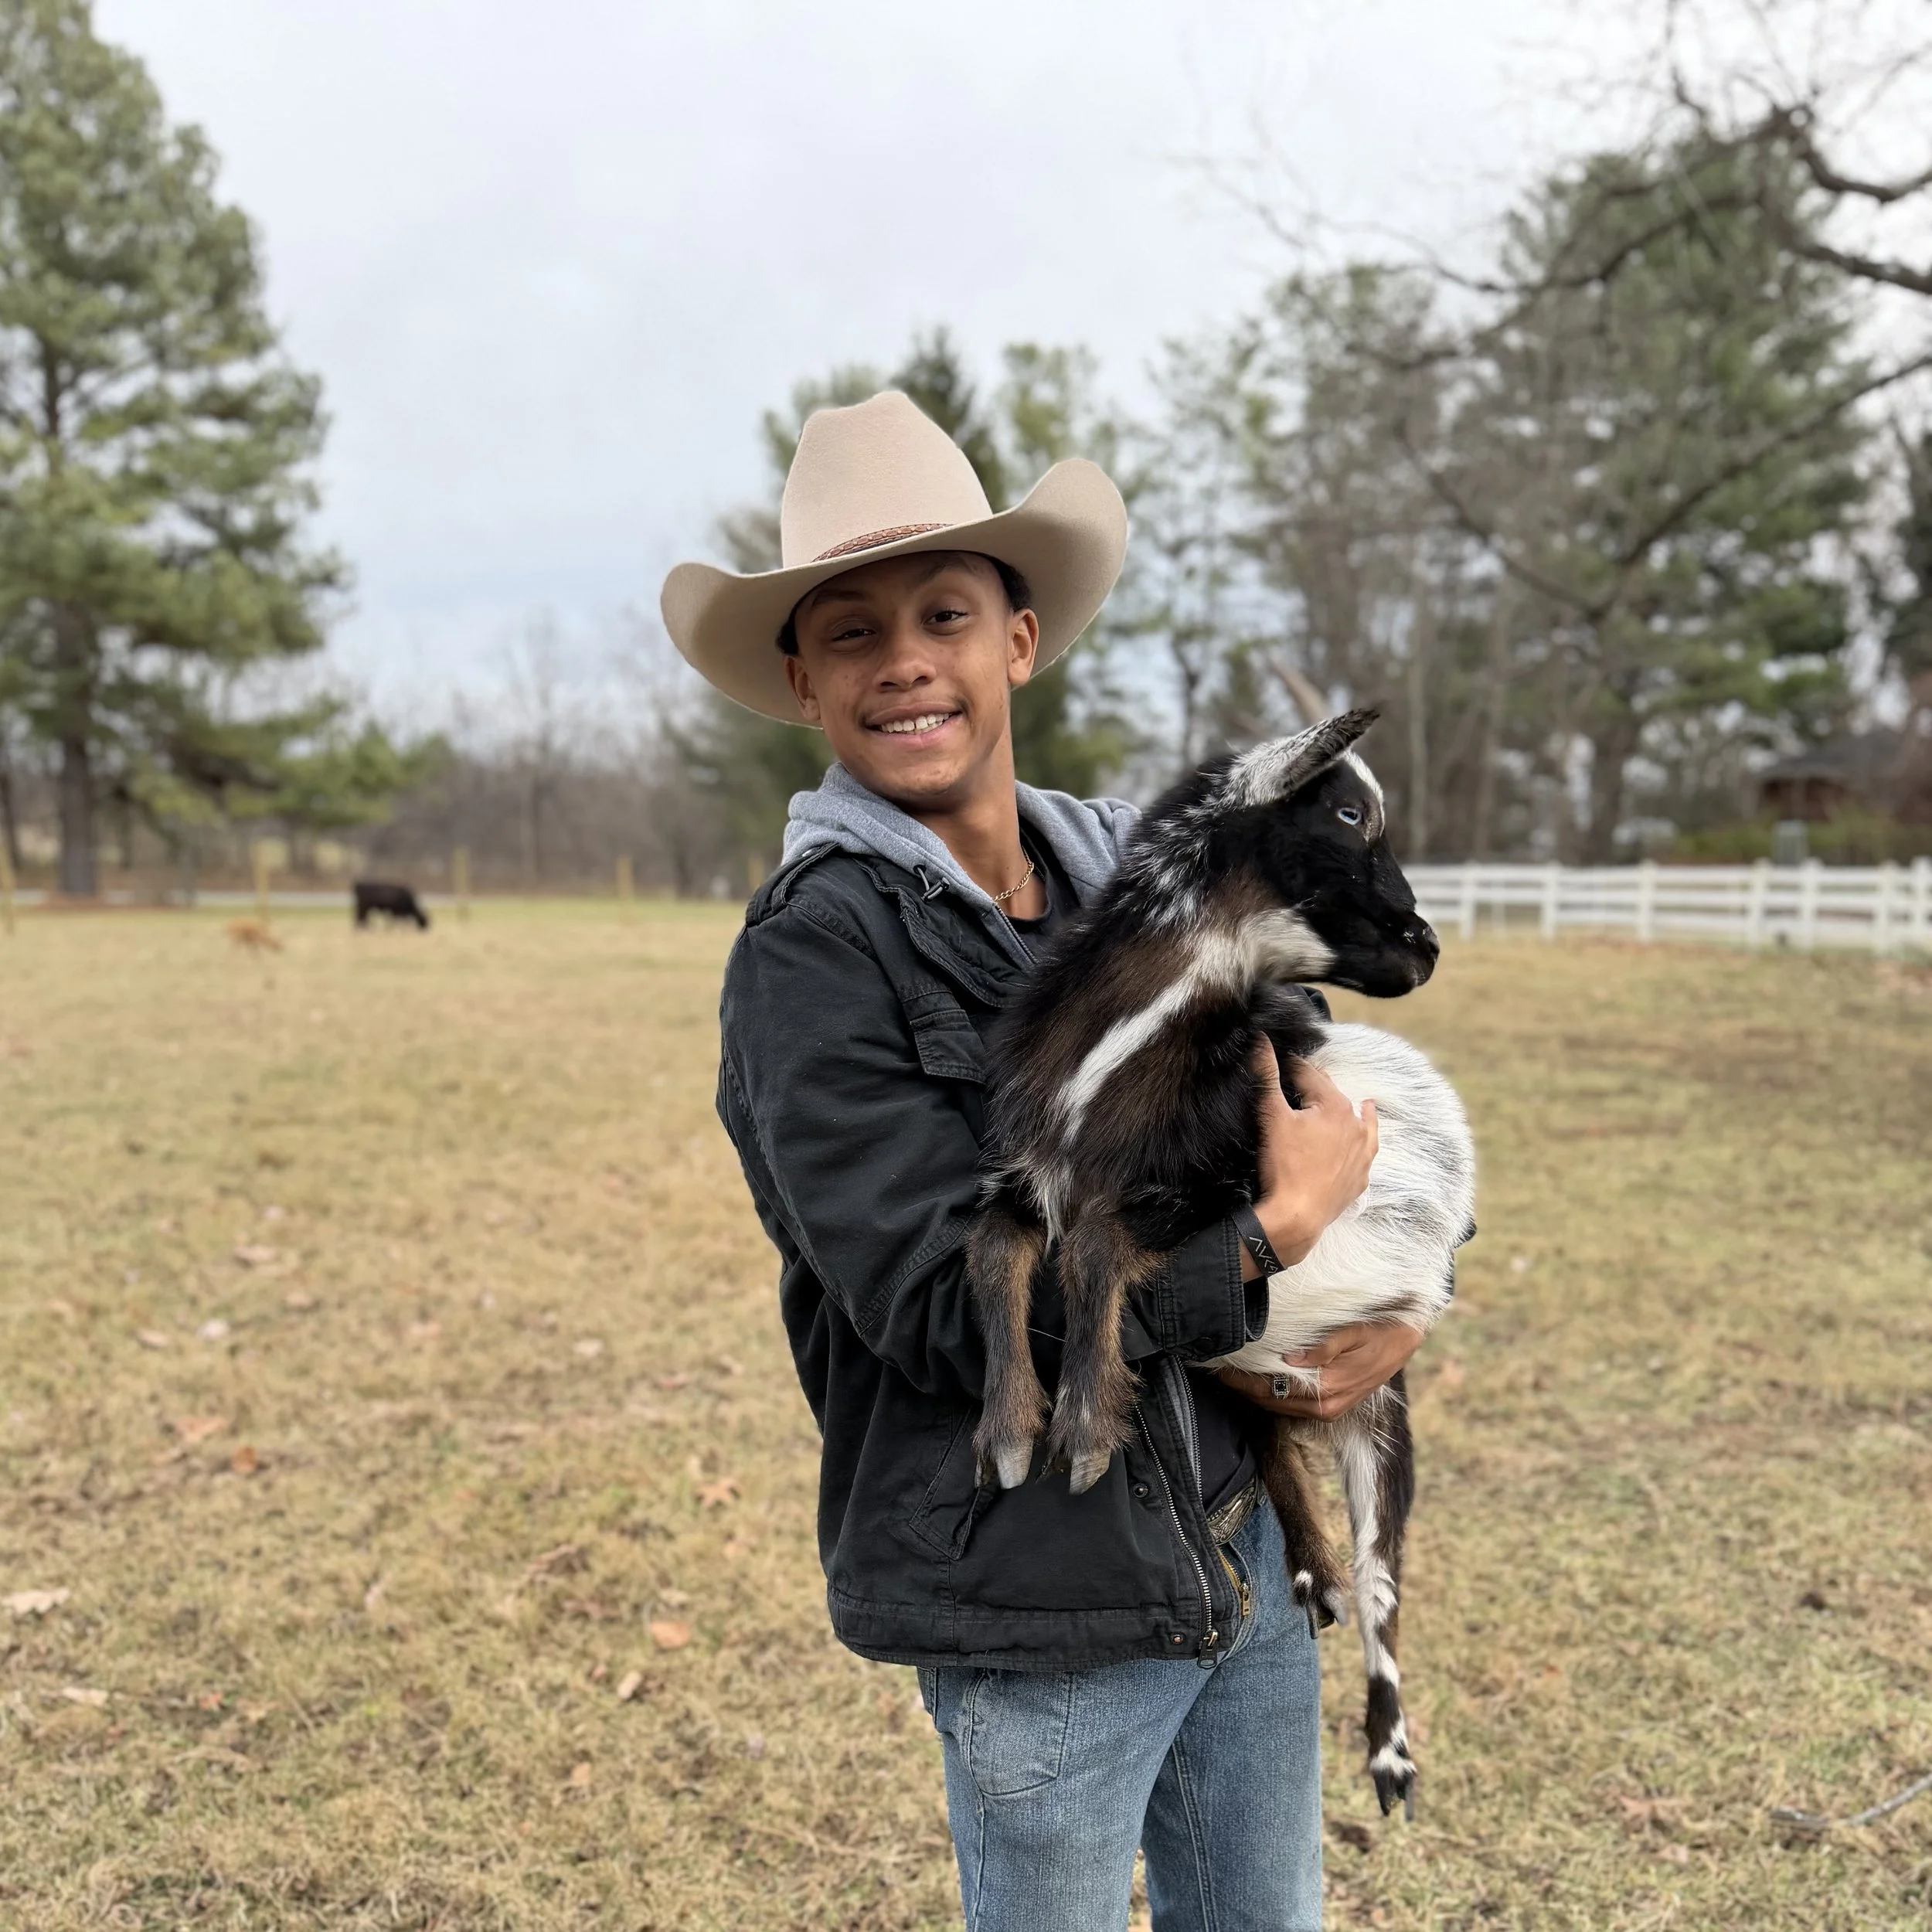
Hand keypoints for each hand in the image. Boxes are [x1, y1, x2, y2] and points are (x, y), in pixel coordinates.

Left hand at [1215, 1321, 1424, 1421]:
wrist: (1407, 1340)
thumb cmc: (1378, 1330)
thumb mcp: (1352, 1332)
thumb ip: (1323, 1347)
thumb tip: (1291, 1360)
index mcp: (1327, 1388)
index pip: (1274, 1388)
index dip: (1244, 1380)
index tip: (1220, 1368)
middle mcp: (1325, 1406)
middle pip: (1272, 1401)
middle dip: (1242, 1388)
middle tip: (1216, 1371)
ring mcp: (1329, 1410)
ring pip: (1280, 1406)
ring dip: (1254, 1393)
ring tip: (1230, 1376)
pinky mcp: (1332, 1408)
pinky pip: (1293, 1406)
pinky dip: (1272, 1396)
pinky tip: (1257, 1382)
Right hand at [1243, 1039, 1376, 1274]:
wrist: (1298, 1216)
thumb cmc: (1284, 1166)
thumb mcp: (1272, 1117)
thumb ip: (1268, 1076)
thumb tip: (1261, 1041)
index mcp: (1335, 1105)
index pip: (1308, 1074)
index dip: (1289, 1066)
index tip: (1278, 1063)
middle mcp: (1356, 1125)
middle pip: (1332, 1095)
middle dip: (1315, 1086)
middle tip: (1298, 1082)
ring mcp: (1361, 1153)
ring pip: (1358, 1121)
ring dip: (1352, 1110)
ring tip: (1360, 1101)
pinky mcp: (1360, 1176)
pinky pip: (1366, 1150)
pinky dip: (1365, 1138)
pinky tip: (1367, 1133)